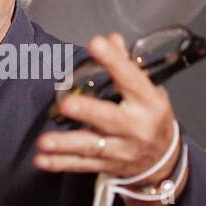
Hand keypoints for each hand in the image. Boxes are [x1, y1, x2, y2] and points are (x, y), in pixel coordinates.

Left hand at [34, 33, 183, 205]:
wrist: (163, 159)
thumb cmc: (151, 116)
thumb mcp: (148, 90)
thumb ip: (127, 67)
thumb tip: (111, 40)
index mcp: (148, 102)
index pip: (131, 79)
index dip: (114, 61)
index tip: (96, 44)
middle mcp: (136, 126)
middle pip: (109, 119)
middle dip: (87, 112)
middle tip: (66, 105)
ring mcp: (122, 149)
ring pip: (91, 146)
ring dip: (65, 144)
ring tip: (44, 141)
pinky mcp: (108, 165)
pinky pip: (82, 165)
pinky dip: (60, 163)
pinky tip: (42, 160)